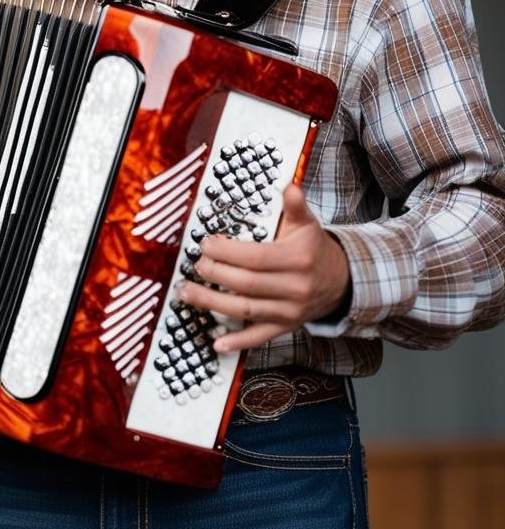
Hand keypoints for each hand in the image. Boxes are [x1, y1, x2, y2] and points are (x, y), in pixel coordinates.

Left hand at [177, 184, 350, 352]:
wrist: (342, 281)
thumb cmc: (314, 249)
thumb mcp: (308, 224)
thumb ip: (296, 206)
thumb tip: (288, 186)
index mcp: (298, 260)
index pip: (256, 257)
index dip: (228, 253)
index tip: (206, 244)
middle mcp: (295, 288)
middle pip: (247, 285)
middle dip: (216, 275)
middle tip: (196, 265)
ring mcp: (289, 311)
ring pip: (246, 311)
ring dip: (212, 304)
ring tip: (186, 293)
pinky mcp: (285, 327)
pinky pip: (259, 337)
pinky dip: (237, 342)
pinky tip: (215, 342)